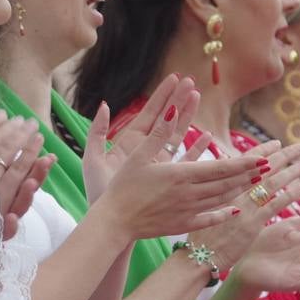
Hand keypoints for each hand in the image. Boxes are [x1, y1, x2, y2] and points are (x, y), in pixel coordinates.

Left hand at [82, 74, 197, 200]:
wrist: (111, 220)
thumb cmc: (100, 192)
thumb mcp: (94, 159)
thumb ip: (97, 132)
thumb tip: (104, 105)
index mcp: (129, 142)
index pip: (150, 113)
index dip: (162, 96)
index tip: (174, 78)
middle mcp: (146, 150)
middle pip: (166, 120)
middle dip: (179, 100)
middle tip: (192, 82)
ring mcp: (158, 163)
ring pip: (177, 135)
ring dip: (188, 117)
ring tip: (199, 99)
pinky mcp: (167, 178)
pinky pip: (185, 160)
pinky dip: (196, 148)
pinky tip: (206, 136)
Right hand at [87, 95, 260, 239]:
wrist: (115, 221)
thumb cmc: (124, 186)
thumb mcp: (139, 155)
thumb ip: (159, 133)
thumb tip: (172, 110)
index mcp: (181, 175)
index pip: (220, 168)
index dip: (243, 164)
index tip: (260, 159)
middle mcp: (189, 194)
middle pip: (226, 184)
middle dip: (248, 176)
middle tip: (267, 169)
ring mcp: (187, 211)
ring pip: (220, 200)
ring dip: (240, 191)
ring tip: (256, 183)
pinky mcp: (182, 224)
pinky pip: (208, 219)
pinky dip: (223, 214)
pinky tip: (234, 210)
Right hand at [182, 141, 299, 268]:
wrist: (199, 256)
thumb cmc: (201, 232)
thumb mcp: (205, 202)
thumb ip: (217, 182)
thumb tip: (224, 160)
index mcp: (222, 185)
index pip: (245, 162)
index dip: (262, 151)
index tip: (276, 143)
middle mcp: (234, 193)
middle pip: (261, 169)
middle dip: (282, 156)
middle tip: (298, 146)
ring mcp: (244, 207)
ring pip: (271, 184)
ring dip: (289, 172)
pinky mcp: (252, 224)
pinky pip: (274, 205)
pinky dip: (288, 195)